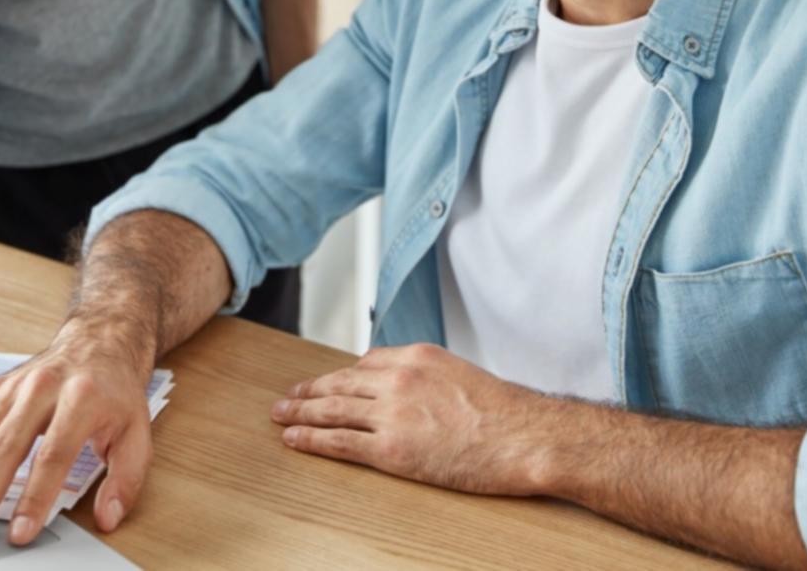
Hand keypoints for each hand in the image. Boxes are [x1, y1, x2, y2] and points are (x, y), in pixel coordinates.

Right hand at [0, 321, 153, 548]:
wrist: (98, 341)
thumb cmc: (115, 392)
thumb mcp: (138, 432)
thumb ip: (127, 478)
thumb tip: (108, 518)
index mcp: (81, 398)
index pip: (53, 455)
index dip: (35, 497)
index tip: (20, 533)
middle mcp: (41, 388)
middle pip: (4, 446)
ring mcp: (12, 386)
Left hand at [270, 343, 558, 494]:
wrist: (525, 437)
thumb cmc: (505, 412)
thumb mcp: (461, 374)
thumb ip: (426, 375)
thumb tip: (404, 383)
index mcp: (415, 357)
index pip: (364, 363)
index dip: (338, 376)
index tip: (322, 383)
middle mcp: (397, 379)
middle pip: (339, 384)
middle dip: (309, 391)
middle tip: (287, 397)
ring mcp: (392, 414)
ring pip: (332, 410)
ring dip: (300, 413)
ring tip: (281, 416)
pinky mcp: (392, 449)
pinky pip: (340, 442)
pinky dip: (312, 440)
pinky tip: (294, 439)